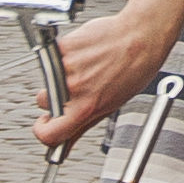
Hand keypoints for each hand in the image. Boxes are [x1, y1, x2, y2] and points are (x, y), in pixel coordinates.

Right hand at [34, 0, 181, 154]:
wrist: (141, 37)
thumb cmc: (134, 70)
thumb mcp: (111, 106)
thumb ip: (82, 125)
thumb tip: (64, 145)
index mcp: (85, 108)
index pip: (48, 134)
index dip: (43, 131)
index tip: (45, 124)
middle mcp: (73, 88)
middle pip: (44, 102)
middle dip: (54, 96)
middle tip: (78, 86)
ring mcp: (66, 66)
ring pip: (49, 77)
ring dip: (61, 73)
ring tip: (87, 66)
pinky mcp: (63, 46)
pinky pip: (54, 56)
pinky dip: (66, 55)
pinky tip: (86, 53)